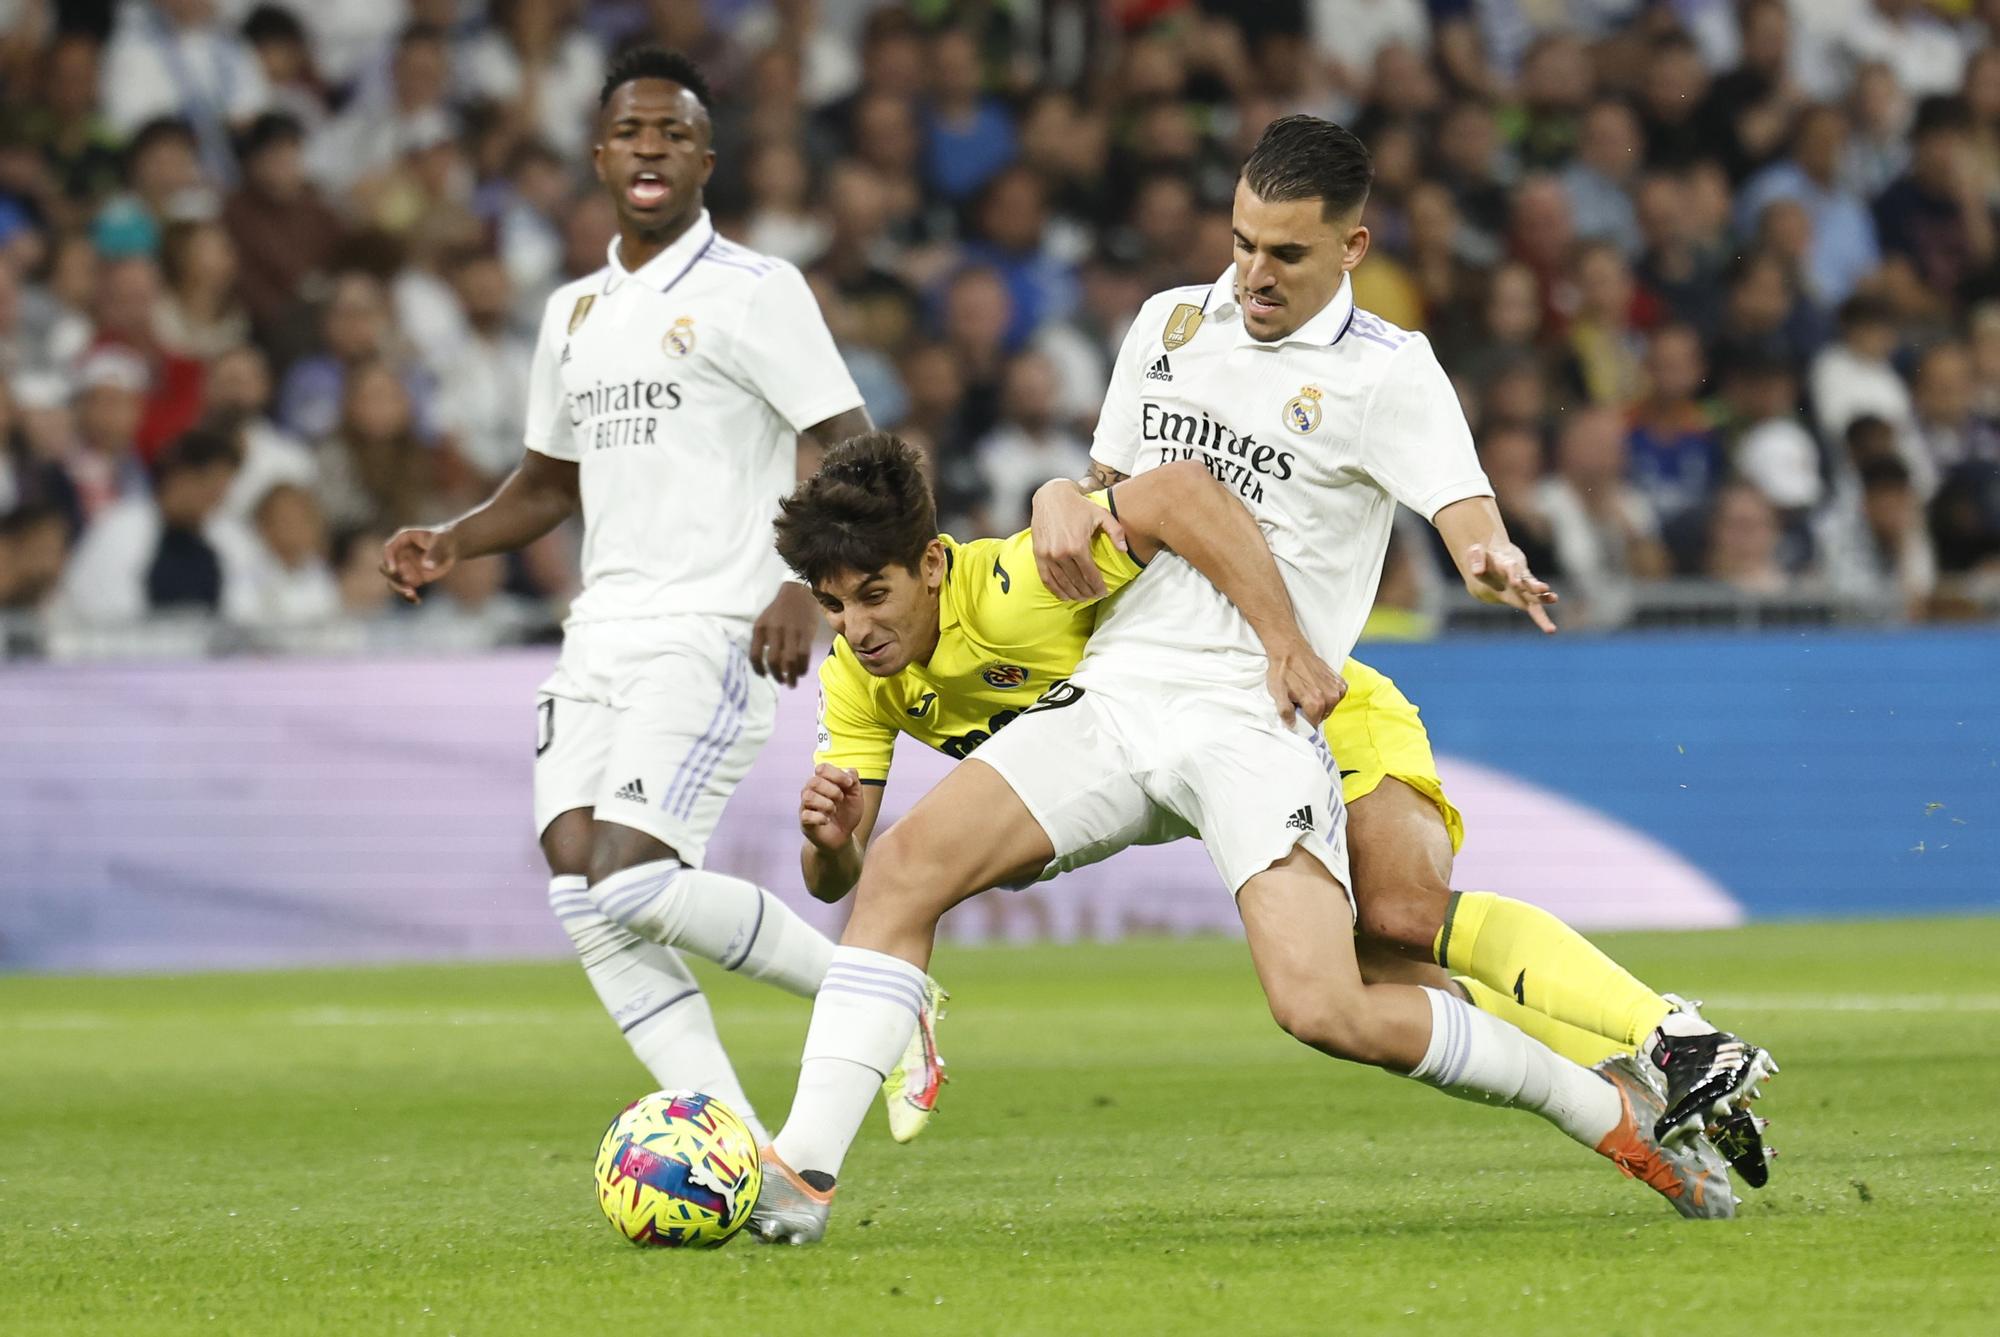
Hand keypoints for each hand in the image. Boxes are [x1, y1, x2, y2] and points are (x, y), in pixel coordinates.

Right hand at [380, 527, 459, 603]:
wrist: (450, 548)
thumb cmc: (444, 540)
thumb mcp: (442, 542)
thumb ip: (435, 553)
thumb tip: (426, 566)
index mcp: (402, 540)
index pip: (389, 549)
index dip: (388, 560)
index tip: (393, 570)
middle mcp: (399, 554)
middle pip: (386, 568)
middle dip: (393, 578)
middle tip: (405, 584)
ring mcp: (404, 567)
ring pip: (394, 581)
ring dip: (400, 589)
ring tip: (412, 595)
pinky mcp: (412, 578)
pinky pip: (405, 589)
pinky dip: (409, 596)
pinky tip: (417, 601)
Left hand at [751, 581, 818, 685]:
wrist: (798, 592)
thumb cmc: (779, 610)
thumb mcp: (764, 621)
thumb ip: (763, 640)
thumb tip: (766, 665)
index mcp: (760, 628)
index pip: (755, 655)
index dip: (758, 669)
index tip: (764, 675)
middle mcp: (774, 630)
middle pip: (773, 661)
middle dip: (777, 676)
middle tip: (781, 681)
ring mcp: (792, 632)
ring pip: (790, 661)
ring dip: (791, 676)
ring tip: (792, 683)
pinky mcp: (806, 632)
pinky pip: (804, 655)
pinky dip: (803, 668)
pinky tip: (802, 672)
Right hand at [799, 764, 864, 850]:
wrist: (843, 836)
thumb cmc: (846, 813)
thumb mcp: (856, 796)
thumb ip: (854, 781)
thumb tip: (849, 770)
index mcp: (823, 781)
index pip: (822, 768)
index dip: (837, 774)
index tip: (849, 784)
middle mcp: (811, 791)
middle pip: (813, 781)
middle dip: (832, 790)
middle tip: (841, 799)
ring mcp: (806, 806)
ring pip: (808, 797)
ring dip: (826, 803)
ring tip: (833, 810)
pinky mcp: (804, 822)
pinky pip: (806, 815)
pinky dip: (820, 818)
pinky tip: (827, 820)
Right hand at [1030, 480, 1126, 600]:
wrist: (1051, 496)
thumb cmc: (1078, 506)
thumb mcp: (1102, 514)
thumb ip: (1116, 532)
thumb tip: (1124, 550)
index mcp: (1078, 546)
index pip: (1090, 575)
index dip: (1098, 587)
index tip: (1103, 592)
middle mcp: (1061, 553)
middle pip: (1076, 582)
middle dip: (1087, 593)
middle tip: (1094, 596)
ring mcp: (1048, 555)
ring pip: (1062, 583)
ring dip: (1073, 594)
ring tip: (1081, 598)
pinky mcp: (1038, 555)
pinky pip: (1046, 579)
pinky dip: (1055, 589)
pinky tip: (1063, 595)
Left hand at [1265, 637, 1345, 726]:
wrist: (1289, 648)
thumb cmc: (1282, 670)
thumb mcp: (1277, 693)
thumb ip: (1285, 713)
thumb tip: (1292, 726)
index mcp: (1315, 703)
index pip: (1312, 725)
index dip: (1303, 722)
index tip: (1296, 715)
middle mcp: (1330, 697)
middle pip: (1321, 717)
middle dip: (1311, 713)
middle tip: (1299, 701)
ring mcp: (1337, 689)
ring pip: (1329, 708)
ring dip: (1320, 704)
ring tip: (1307, 692)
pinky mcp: (1340, 681)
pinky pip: (1337, 697)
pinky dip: (1328, 695)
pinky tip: (1317, 687)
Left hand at [1464, 541, 1558, 632]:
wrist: (1495, 562)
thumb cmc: (1486, 559)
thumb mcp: (1477, 554)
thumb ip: (1477, 560)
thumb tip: (1476, 571)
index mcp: (1506, 564)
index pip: (1511, 569)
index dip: (1514, 574)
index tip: (1516, 582)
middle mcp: (1519, 575)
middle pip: (1528, 581)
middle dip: (1535, 585)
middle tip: (1544, 589)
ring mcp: (1524, 586)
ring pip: (1536, 595)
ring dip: (1544, 598)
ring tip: (1554, 600)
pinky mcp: (1525, 598)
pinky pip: (1535, 610)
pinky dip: (1542, 619)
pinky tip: (1551, 630)